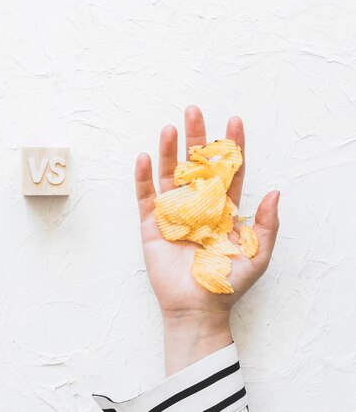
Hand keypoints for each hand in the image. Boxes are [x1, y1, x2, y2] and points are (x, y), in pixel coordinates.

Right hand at [134, 106, 278, 374]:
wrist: (197, 308)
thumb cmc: (227, 284)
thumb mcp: (257, 255)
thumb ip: (266, 225)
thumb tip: (275, 192)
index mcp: (223, 208)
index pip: (227, 170)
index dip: (230, 146)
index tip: (234, 121)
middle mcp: (197, 204)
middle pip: (195, 164)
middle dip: (195, 137)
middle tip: (194, 111)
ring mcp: (173, 212)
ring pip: (169, 174)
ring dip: (168, 151)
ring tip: (169, 128)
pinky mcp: (151, 224)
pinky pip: (145, 196)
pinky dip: (142, 177)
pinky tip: (144, 157)